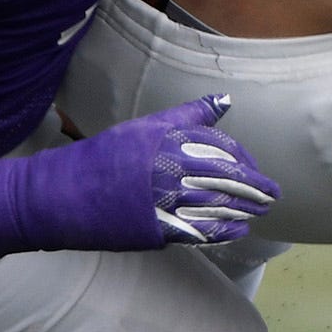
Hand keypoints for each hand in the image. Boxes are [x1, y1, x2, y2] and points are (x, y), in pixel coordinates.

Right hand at [0, 94, 279, 255]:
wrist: (59, 196)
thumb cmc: (102, 157)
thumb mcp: (143, 128)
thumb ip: (187, 116)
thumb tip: (225, 100)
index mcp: (166, 141)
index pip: (220, 149)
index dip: (242, 159)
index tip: (252, 167)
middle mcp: (167, 170)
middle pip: (225, 178)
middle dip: (253, 186)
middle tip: (272, 193)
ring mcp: (161, 203)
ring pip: (216, 206)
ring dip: (243, 209)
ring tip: (260, 211)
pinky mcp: (153, 231)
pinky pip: (197, 231)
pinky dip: (221, 231)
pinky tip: (237, 230)